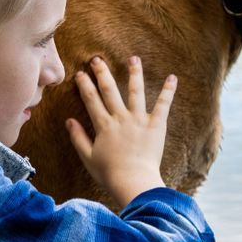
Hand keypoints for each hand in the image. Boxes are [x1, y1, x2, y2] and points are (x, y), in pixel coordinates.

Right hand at [65, 56, 176, 206]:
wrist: (133, 182)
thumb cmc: (110, 174)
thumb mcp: (88, 157)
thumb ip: (78, 137)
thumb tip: (69, 121)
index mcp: (103, 125)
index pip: (91, 100)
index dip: (85, 85)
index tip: (80, 73)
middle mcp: (120, 118)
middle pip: (109, 90)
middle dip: (102, 73)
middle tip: (97, 59)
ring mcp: (139, 120)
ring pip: (136, 91)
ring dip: (134, 73)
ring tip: (133, 58)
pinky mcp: (155, 125)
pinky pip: (163, 105)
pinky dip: (168, 91)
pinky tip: (172, 78)